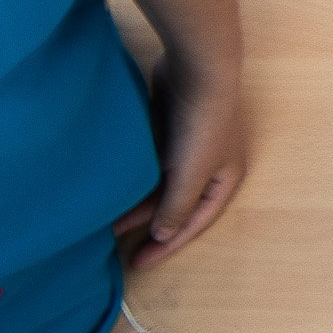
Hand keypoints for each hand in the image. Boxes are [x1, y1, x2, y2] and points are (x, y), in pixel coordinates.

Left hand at [118, 68, 246, 268]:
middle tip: (117, 245)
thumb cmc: (203, 126)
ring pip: (161, 185)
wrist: (198, 68)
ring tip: (108, 219)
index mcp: (223, 181)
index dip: (167, 246)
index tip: (138, 264)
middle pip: (177, 205)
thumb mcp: (191, 174)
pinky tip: (115, 187)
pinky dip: (136, 179)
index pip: (194, 223)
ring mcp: (189, 148)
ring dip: (138, 203)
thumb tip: (162, 235)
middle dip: (149, 225)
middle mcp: (209, 167)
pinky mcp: (170, 130)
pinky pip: (152, 165)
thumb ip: (176, 207)